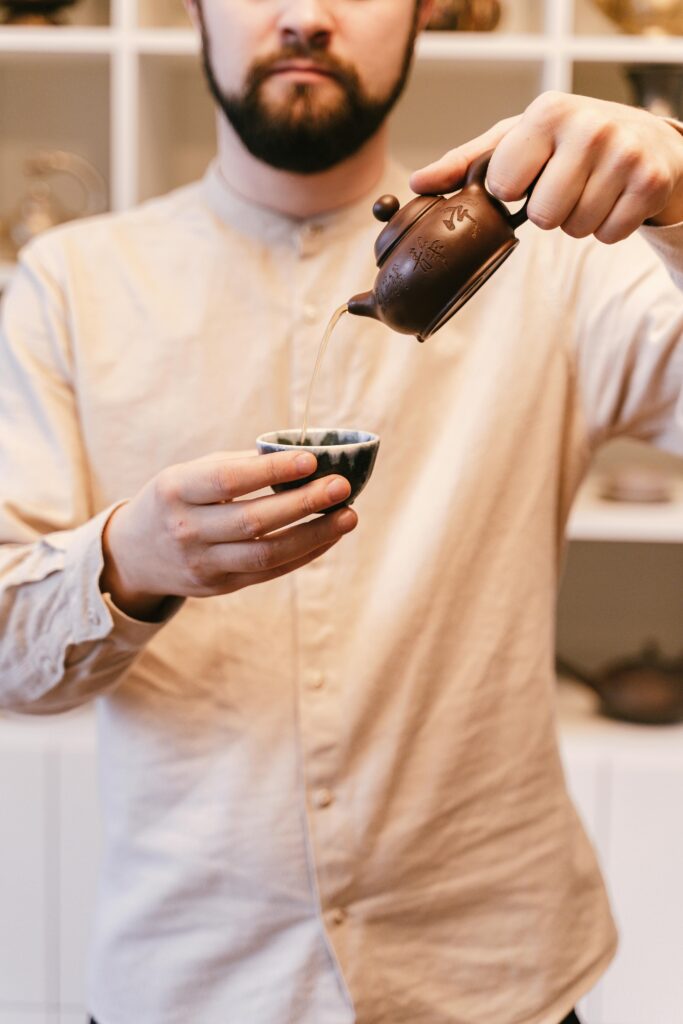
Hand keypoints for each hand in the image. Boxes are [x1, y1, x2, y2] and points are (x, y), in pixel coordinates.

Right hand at [100, 449, 356, 619]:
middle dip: (303, 503)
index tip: (312, 460)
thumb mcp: (189, 475)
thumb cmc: (175, 501)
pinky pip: (270, 572)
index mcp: (176, 490)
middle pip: (253, 520)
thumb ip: (238, 466)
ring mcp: (203, 564)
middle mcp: (186, 530)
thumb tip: (302, 457)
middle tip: (342, 486)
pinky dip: (304, 553)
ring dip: (313, 535)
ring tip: (348, 516)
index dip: (272, 470)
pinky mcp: (220, 587)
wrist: (134, 555)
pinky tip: (328, 536)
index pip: (228, 479)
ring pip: (267, 554)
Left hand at [410, 92, 682, 242]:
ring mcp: (625, 153)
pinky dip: (607, 228)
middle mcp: (589, 127)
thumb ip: (467, 164)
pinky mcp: (651, 181)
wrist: (645, 139)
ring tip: (588, 190)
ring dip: (577, 221)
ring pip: (576, 229)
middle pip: (544, 217)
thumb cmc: (566, 142)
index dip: (512, 192)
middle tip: (562, 186)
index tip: (527, 177)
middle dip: (548, 212)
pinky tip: (612, 199)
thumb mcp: (516, 141)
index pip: (505, 185)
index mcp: (548, 112)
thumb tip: (416, 184)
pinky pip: (609, 235)